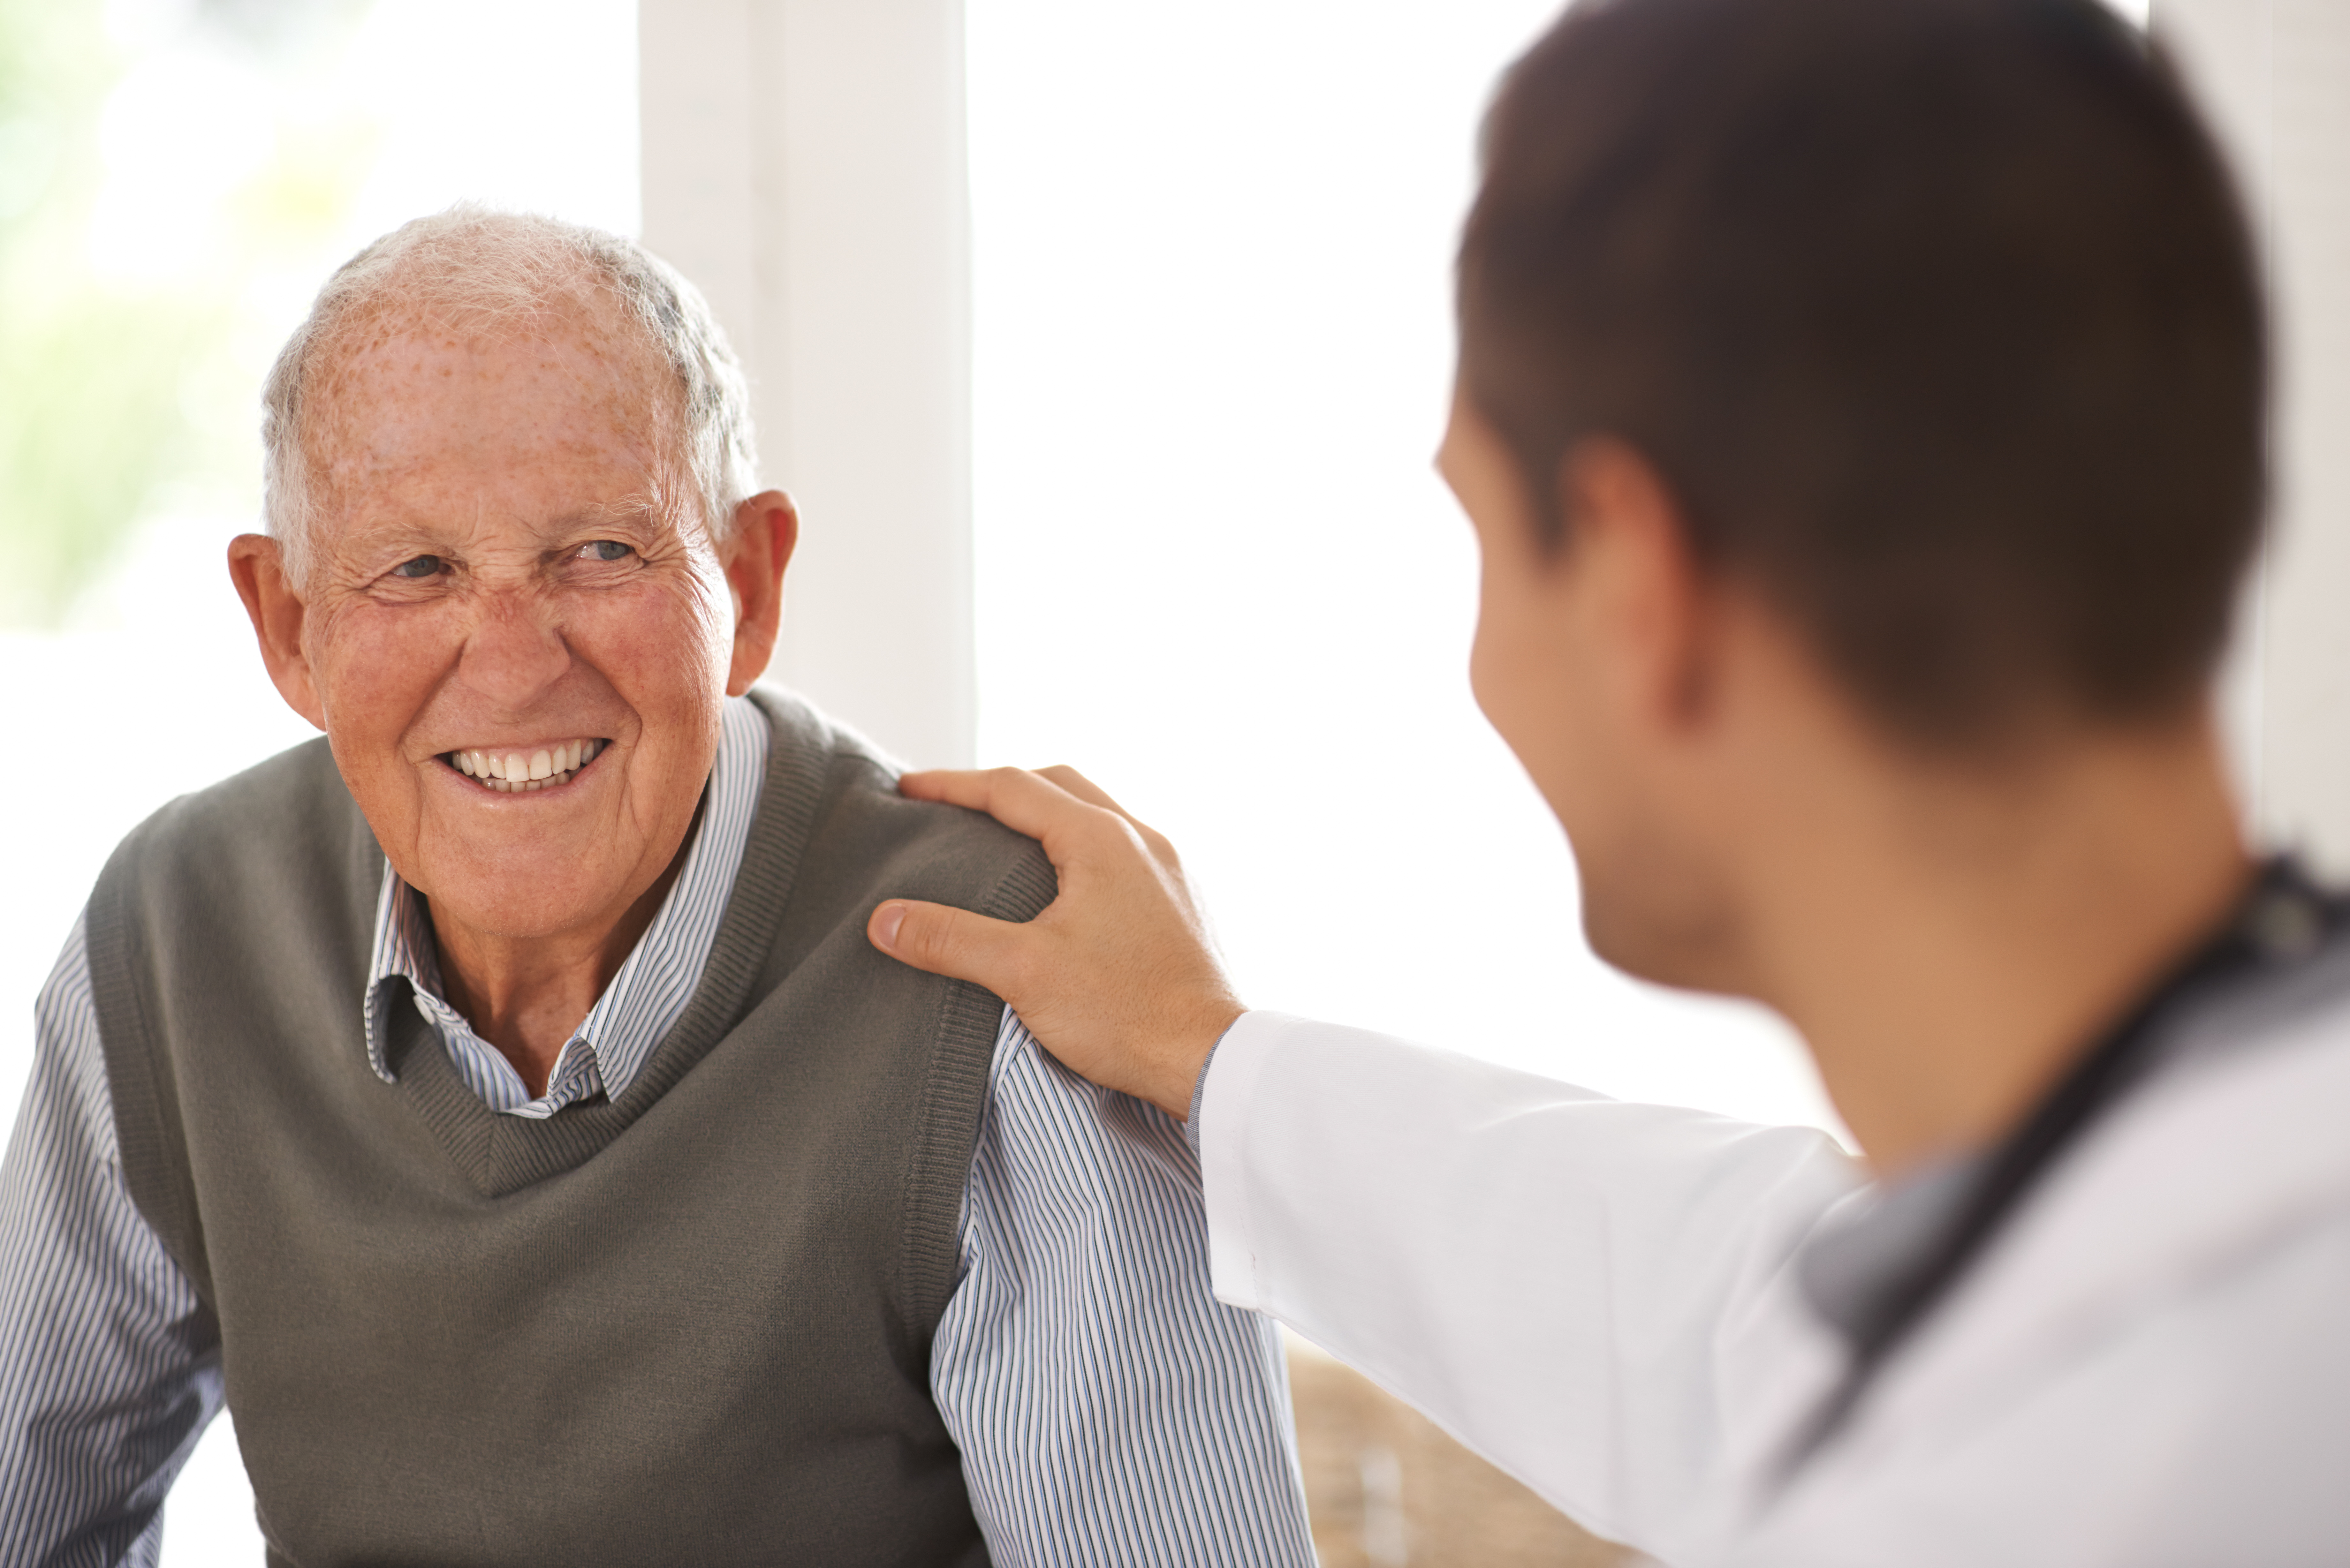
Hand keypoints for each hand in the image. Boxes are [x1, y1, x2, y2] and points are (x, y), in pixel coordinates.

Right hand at [867, 766, 1242, 1118]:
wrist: (1211, 1059)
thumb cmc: (1127, 1013)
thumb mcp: (1023, 972)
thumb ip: (950, 939)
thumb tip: (884, 920)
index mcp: (1102, 839)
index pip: (1012, 787)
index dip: (952, 785)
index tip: (908, 789)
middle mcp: (1142, 839)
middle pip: (1058, 785)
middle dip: (1000, 788)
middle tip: (952, 805)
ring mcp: (1169, 869)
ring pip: (1095, 815)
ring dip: (1045, 815)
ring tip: (1000, 837)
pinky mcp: (1180, 902)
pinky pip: (1121, 851)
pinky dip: (1077, 847)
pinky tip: (1060, 884)